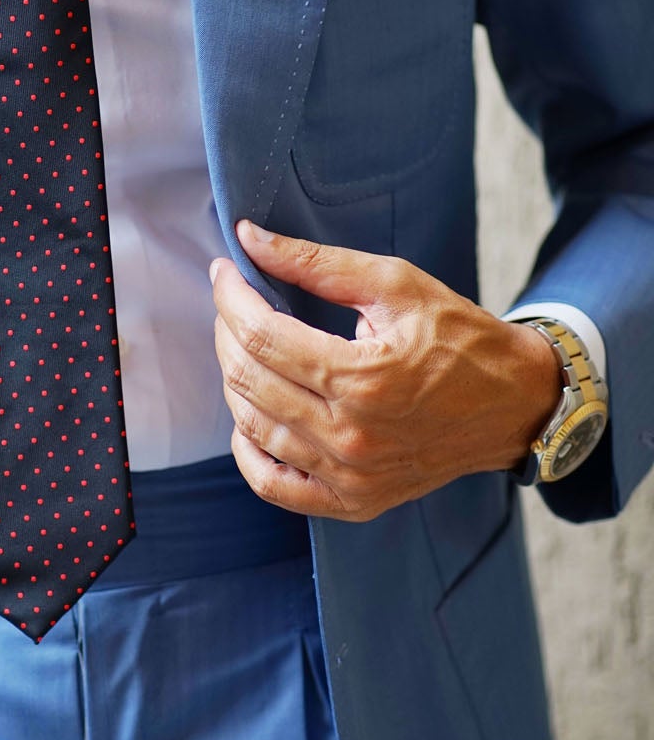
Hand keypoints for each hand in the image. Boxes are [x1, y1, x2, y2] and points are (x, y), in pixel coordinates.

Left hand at [210, 221, 563, 521]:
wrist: (514, 406)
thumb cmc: (460, 339)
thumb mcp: (397, 285)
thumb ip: (319, 263)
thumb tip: (250, 239)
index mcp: (364, 378)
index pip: (262, 336)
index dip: (231, 298)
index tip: (224, 272)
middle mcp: (352, 435)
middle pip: (249, 379)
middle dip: (227, 332)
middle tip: (233, 304)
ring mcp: (350, 476)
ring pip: (252, 428)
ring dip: (235, 380)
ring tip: (244, 347)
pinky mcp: (352, 501)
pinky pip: (273, 486)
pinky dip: (248, 452)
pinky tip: (249, 417)